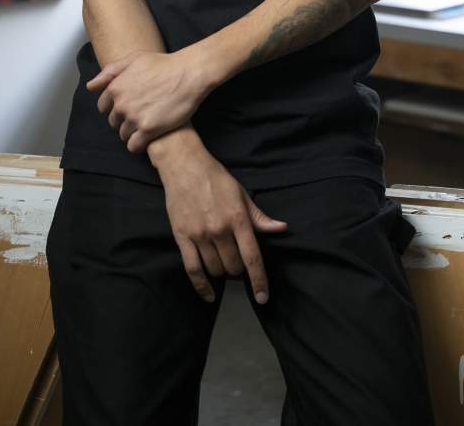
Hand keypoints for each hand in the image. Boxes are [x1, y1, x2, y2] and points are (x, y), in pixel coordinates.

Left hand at [86, 48, 206, 153]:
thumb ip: (110, 72)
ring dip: (132, 132)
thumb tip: (90, 86)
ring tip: (146, 125)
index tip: (128, 106)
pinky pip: (134, 146)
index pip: (103, 107)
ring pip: (123, 135)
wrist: (188, 74)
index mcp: (115, 88)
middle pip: (113, 122)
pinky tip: (148, 139)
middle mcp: (121, 104)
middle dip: (124, 120)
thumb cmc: (163, 64)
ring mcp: (134, 118)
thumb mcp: (134, 59)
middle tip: (140, 114)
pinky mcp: (148, 130)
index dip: (115, 107)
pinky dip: (138, 145)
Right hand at [155, 137, 288, 304]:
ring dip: (222, 271)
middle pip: (234, 267)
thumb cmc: (215, 178)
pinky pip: (193, 270)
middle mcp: (220, 229)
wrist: (184, 165)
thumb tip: (281, 228)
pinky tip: (209, 294)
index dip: (259, 281)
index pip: (252, 258)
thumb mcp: (241, 194)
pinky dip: (202, 286)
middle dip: (239, 269)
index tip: (263, 298)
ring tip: (222, 260)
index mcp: (238, 218)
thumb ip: (259, 217)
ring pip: (216, 270)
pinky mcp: (182, 237)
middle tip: (236, 258)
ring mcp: (200, 235)